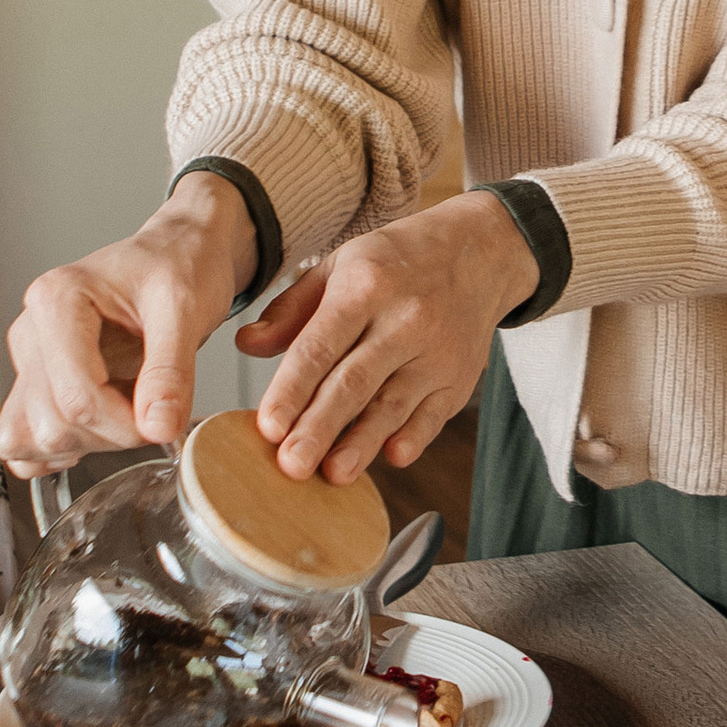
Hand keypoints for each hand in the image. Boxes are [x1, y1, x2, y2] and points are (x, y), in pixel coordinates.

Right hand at [0, 179, 247, 469]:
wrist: (178, 254)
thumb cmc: (178, 266)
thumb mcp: (187, 309)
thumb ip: (171, 371)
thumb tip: (158, 429)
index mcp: (56, 300)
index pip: (76, 397)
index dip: (125, 424)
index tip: (163, 418)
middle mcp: (31, 330)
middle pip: (52, 424)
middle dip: (111, 434)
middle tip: (154, 409)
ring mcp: (28, 360)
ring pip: (27, 439)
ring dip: (84, 444)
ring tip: (126, 410)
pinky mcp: (34, 384)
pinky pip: (19, 441)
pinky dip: (57, 451)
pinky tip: (99, 429)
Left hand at [242, 193, 538, 483]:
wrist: (479, 251)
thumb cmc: (397, 261)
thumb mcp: (340, 266)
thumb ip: (292, 309)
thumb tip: (247, 345)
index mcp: (365, 287)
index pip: (320, 345)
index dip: (292, 388)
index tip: (268, 426)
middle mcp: (404, 319)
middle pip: (355, 382)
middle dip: (320, 427)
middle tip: (291, 466)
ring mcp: (437, 352)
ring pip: (393, 404)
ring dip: (362, 443)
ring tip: (333, 475)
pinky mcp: (460, 377)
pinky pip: (434, 414)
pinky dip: (413, 437)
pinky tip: (391, 458)